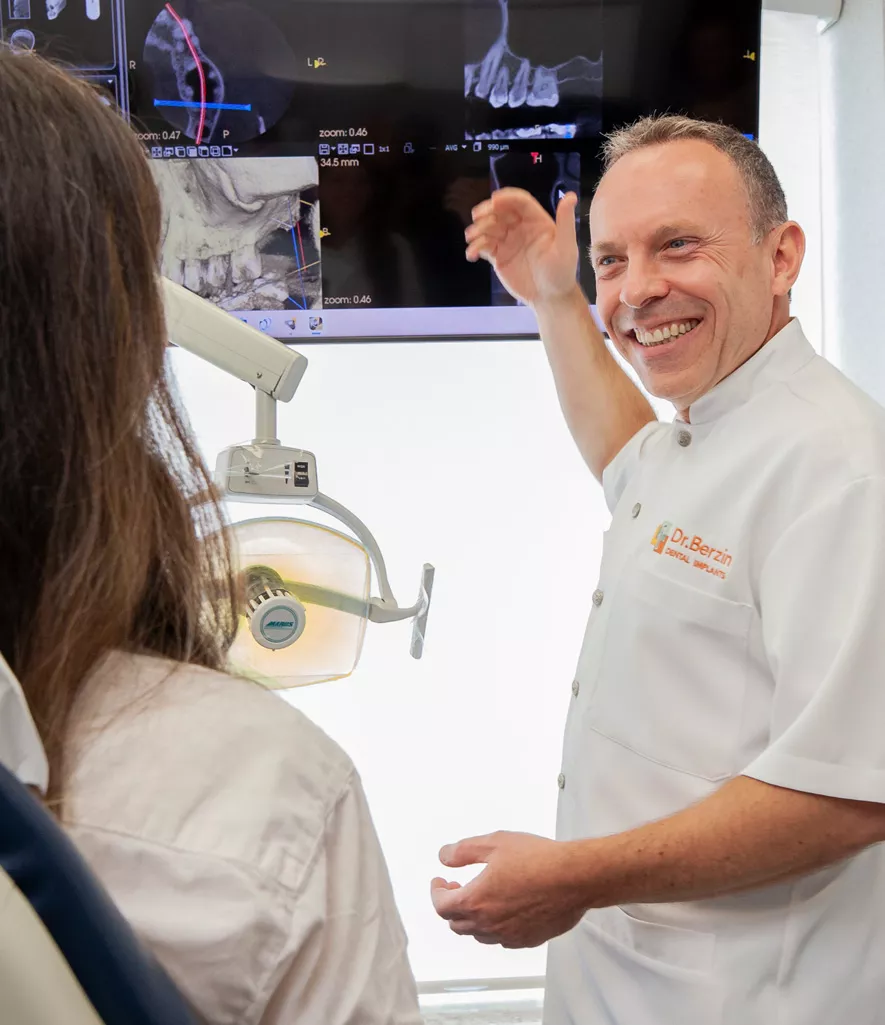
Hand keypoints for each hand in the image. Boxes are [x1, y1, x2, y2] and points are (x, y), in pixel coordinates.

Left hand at [430, 831, 586, 947]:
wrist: (575, 878)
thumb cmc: (537, 859)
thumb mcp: (494, 843)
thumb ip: (463, 851)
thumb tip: (444, 857)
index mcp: (475, 901)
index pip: (442, 906)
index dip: (437, 893)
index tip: (439, 882)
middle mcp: (489, 925)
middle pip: (457, 924)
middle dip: (451, 905)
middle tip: (456, 887)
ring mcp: (509, 936)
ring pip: (479, 934)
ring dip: (472, 918)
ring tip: (479, 897)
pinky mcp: (528, 940)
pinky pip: (502, 938)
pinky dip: (494, 926)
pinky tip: (503, 909)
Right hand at [464, 188, 579, 305]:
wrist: (550, 298)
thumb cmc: (562, 273)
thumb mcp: (566, 247)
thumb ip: (565, 221)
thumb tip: (571, 196)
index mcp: (536, 221)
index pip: (520, 203)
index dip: (507, 198)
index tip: (494, 200)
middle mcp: (520, 228)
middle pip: (500, 212)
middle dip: (487, 211)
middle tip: (477, 216)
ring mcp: (507, 242)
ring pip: (489, 228)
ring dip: (478, 229)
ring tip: (471, 237)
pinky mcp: (498, 257)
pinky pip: (484, 247)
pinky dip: (475, 248)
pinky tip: (471, 254)